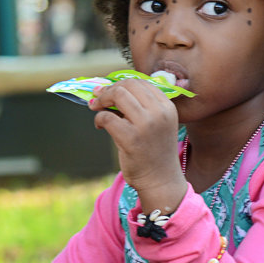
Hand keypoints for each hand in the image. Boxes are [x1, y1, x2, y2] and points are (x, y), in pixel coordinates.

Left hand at [89, 78, 185, 213]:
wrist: (160, 180)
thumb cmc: (154, 151)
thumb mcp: (156, 124)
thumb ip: (141, 106)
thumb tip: (109, 89)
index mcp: (167, 106)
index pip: (140, 82)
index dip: (120, 84)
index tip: (108, 91)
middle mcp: (159, 113)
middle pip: (128, 85)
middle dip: (108, 90)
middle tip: (98, 98)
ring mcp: (146, 125)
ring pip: (118, 95)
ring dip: (101, 100)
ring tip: (96, 108)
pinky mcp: (131, 138)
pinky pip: (107, 117)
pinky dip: (99, 118)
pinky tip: (100, 126)